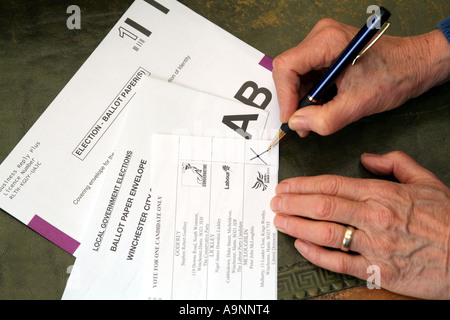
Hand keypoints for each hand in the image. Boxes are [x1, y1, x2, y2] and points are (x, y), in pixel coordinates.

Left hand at [271, 151, 449, 298]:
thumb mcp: (426, 181)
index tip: (286, 185)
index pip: (332, 185)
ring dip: (296, 225)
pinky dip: (315, 254)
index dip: (303, 185)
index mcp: (382, 194)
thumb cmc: (448, 220)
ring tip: (279, 221)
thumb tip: (367, 158)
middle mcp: (374, 217)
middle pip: (322, 206)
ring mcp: (374, 245)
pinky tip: (300, 245)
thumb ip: (395, 163)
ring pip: (324, 233)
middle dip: (293, 203)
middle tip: (274, 201)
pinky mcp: (377, 271)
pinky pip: (339, 262)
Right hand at [272, 18, 449, 136]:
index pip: (286, 67)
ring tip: (316, 117)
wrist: (417, 64)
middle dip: (293, 100)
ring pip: (296, 75)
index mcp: (327, 41)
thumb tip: (297, 124)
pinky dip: (311, 94)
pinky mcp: (327, 51)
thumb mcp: (359, 104)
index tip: (291, 118)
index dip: (284, 96)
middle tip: (303, 123)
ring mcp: (323, 43)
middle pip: (288, 71)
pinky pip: (307, 74)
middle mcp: (321, 37)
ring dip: (303, 99)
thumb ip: (325, 119)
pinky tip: (323, 105)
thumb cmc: (395, 75)